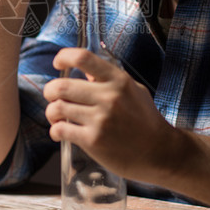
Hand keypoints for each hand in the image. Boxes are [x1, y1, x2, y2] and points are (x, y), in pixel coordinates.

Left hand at [43, 47, 176, 180]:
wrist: (160, 153)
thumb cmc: (147, 121)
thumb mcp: (135, 91)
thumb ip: (111, 79)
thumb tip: (85, 71)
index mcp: (118, 80)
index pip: (83, 58)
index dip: (64, 57)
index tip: (58, 64)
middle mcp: (109, 97)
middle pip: (61, 86)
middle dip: (50, 91)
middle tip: (52, 97)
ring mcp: (100, 119)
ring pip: (57, 108)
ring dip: (51, 112)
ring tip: (56, 116)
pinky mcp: (93, 140)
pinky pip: (61, 130)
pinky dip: (55, 130)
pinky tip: (60, 132)